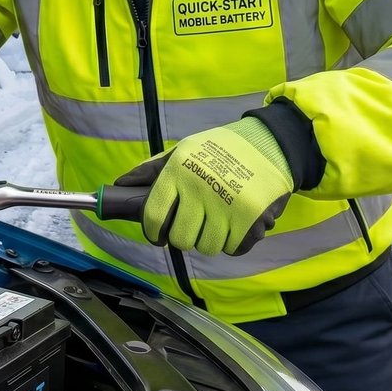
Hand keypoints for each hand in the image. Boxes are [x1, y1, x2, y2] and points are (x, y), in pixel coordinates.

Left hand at [114, 117, 293, 255]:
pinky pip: (233, 248)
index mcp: (178, 172)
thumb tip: (120, 185)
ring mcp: (226, 206)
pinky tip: (235, 225)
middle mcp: (200, 189)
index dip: (152, 232)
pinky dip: (234, 242)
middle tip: (193, 225)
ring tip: (216, 220)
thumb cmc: (220, 148)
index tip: (157, 235)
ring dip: (210, 239)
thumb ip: (151, 170)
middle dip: (183, 236)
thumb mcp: (182, 150)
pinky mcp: (251, 218)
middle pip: (180, 239)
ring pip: (206, 246)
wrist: (271, 142)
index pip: (153, 217)